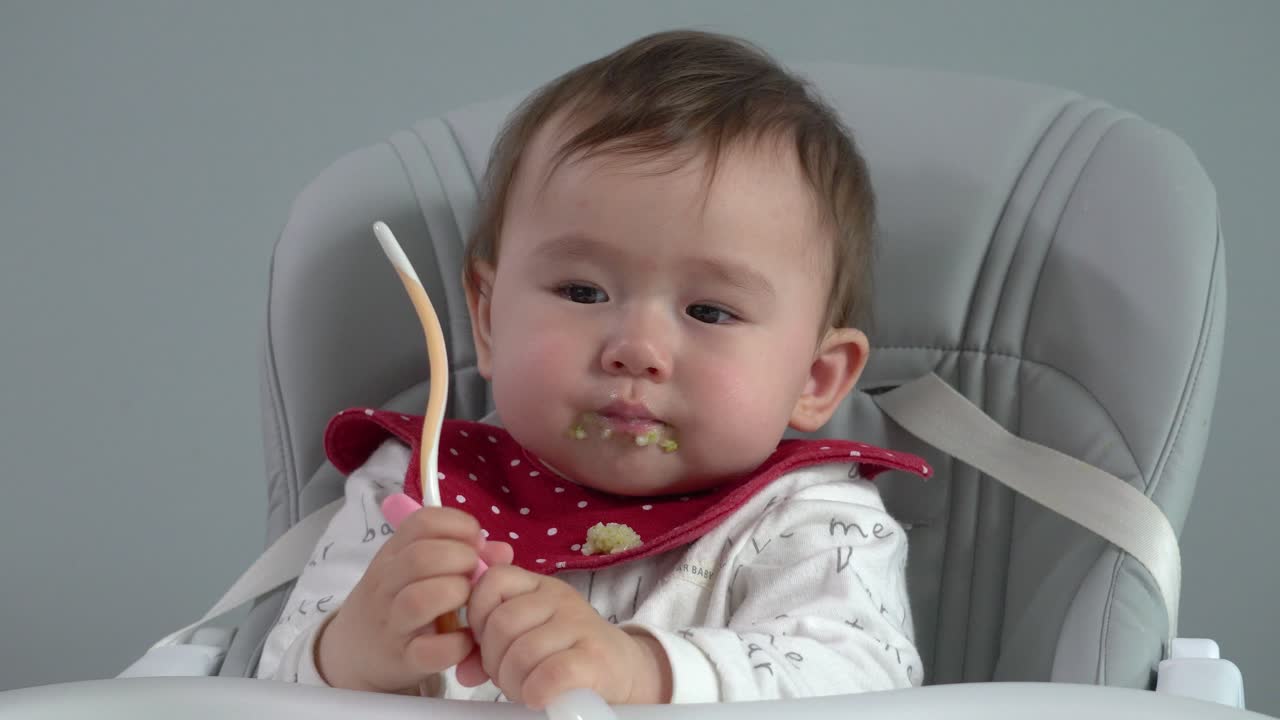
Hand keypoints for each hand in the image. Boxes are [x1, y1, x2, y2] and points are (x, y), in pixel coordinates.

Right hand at [315, 506, 512, 693]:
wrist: (354, 651)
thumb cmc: (397, 601)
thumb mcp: (416, 570)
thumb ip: (461, 553)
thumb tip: (502, 551)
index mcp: (392, 554)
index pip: (420, 522)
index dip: (456, 524)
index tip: (474, 540)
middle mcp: (387, 585)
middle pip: (420, 557)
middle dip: (459, 557)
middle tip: (473, 571)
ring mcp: (392, 623)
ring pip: (419, 600)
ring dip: (455, 594)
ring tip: (467, 600)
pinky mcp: (403, 659)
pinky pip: (431, 650)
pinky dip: (457, 643)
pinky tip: (466, 638)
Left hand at [457, 565, 671, 706]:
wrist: (625, 670)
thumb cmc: (566, 654)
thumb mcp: (528, 638)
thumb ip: (490, 646)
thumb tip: (463, 671)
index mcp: (538, 586)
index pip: (492, 582)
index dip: (477, 616)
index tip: (485, 644)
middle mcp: (559, 598)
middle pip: (502, 623)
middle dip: (493, 660)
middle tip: (506, 677)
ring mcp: (579, 624)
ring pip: (522, 651)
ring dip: (513, 682)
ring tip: (524, 690)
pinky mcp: (595, 657)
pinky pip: (550, 673)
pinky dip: (535, 691)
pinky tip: (538, 697)